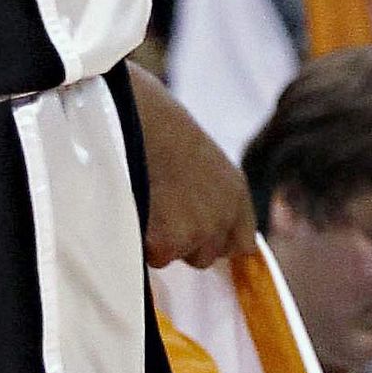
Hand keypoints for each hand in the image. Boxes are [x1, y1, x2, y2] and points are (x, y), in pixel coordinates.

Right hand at [132, 63, 256, 268]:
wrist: (136, 117)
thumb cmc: (154, 123)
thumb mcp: (196, 154)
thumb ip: (204, 189)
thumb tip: (190, 210)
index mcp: (234, 191)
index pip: (242, 243)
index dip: (214, 240)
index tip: (193, 232)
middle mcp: (224, 214)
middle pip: (206, 254)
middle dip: (182, 240)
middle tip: (155, 210)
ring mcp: (199, 230)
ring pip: (175, 256)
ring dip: (158, 241)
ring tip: (140, 203)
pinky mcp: (168, 241)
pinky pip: (150, 255)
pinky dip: (137, 239)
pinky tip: (130, 208)